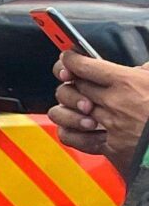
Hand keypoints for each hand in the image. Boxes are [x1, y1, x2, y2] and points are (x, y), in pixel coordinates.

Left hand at [51, 53, 148, 170]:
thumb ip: (147, 72)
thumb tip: (141, 68)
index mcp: (129, 83)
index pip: (85, 66)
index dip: (71, 60)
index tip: (68, 58)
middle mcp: (114, 103)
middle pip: (72, 86)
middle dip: (71, 82)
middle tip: (77, 82)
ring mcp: (109, 126)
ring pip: (65, 111)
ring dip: (68, 107)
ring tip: (80, 107)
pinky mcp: (108, 147)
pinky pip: (72, 137)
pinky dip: (69, 131)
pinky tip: (77, 126)